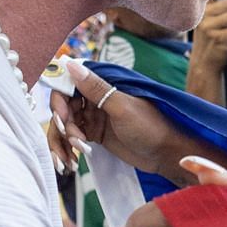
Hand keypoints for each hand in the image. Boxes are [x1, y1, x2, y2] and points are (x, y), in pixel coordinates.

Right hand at [48, 60, 191, 180]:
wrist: (166, 154)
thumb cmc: (151, 127)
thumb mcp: (122, 107)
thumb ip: (96, 89)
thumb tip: (71, 65)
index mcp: (103, 85)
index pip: (69, 85)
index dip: (60, 100)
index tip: (62, 117)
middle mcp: (95, 98)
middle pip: (63, 107)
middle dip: (62, 125)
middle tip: (75, 140)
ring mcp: (93, 117)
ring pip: (65, 125)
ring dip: (63, 141)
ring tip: (73, 156)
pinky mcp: (94, 134)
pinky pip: (71, 138)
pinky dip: (67, 149)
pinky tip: (70, 162)